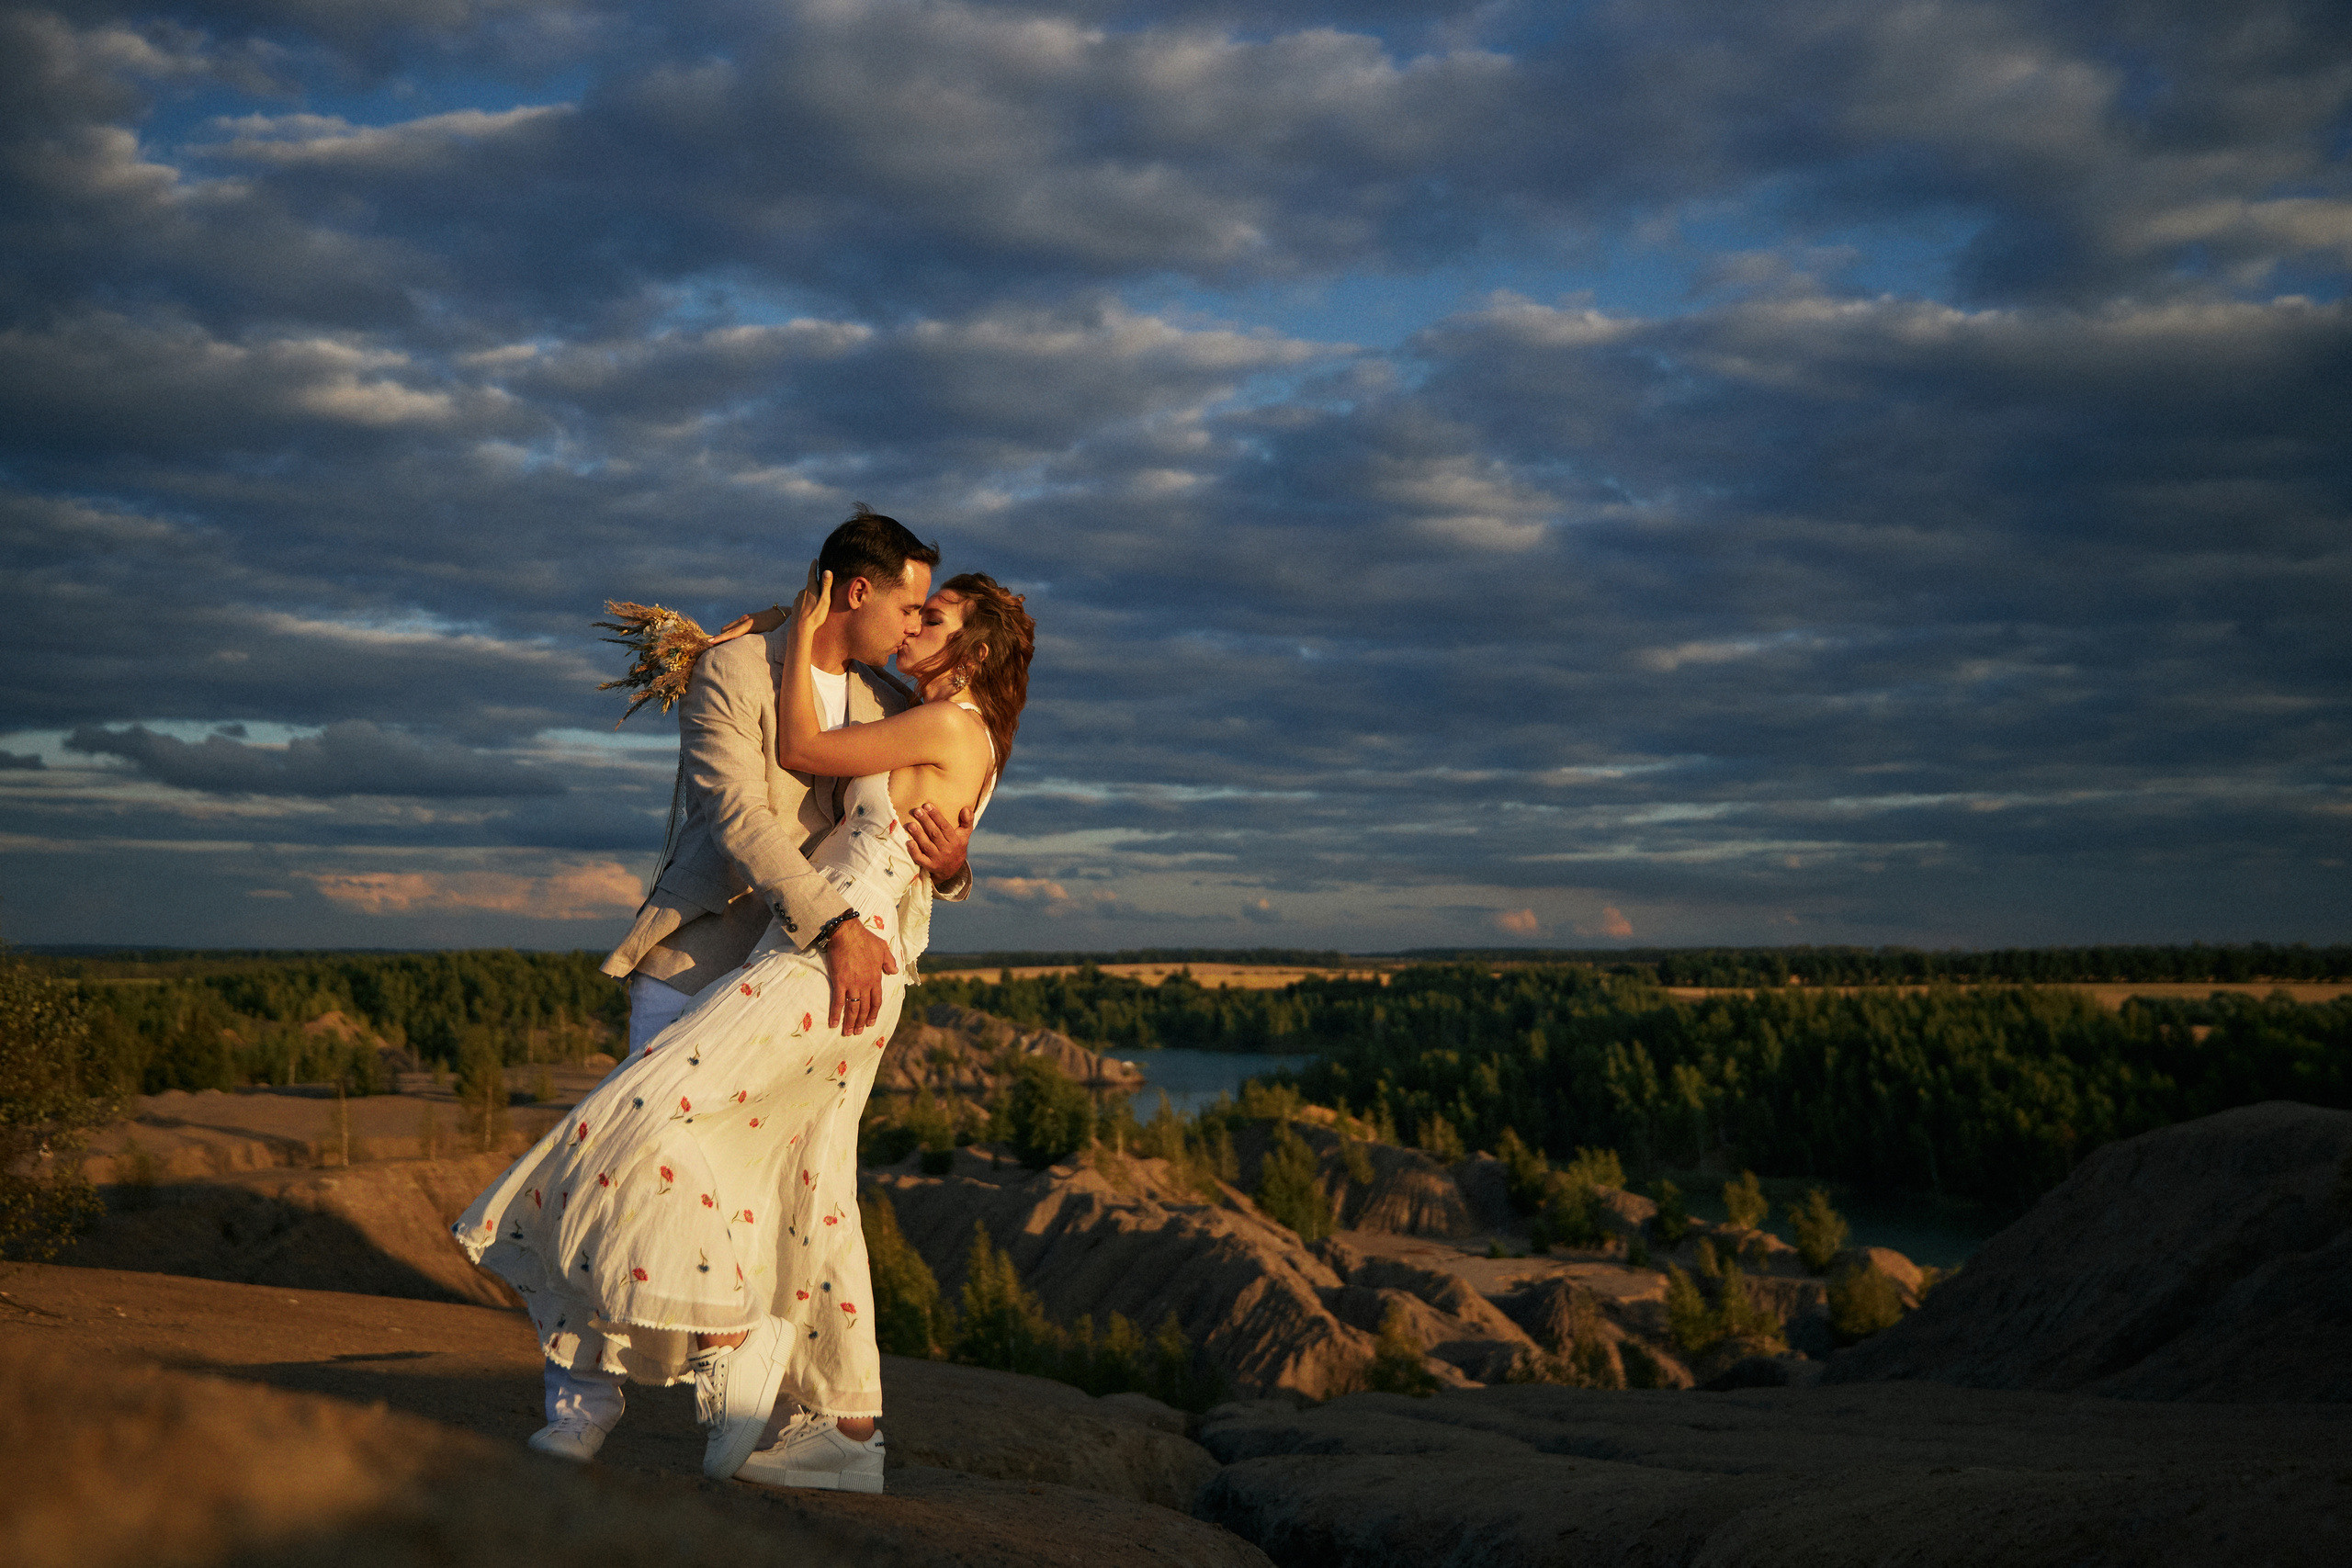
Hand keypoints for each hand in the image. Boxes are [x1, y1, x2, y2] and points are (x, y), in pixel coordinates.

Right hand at [707, 604, 786, 646]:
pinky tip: (736, 640)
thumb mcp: (769, 636)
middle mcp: (745, 619)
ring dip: (726, 635)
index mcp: (750, 624)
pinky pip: (735, 625)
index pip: (732, 633)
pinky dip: (732, 632)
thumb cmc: (779, 627)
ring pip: (729, 627)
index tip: (709, 642)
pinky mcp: (747, 617)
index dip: (720, 639)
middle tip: (717, 650)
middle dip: (721, 638)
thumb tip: (744, 649)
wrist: (784, 613)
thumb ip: (756, 640)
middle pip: (726, 629)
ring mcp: (745, 617)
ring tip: (727, 646)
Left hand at [793, 563, 832, 645]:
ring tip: (818, 606)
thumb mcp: (824, 600)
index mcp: (810, 588)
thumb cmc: (815, 616)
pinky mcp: (795, 606)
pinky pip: (803, 601)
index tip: (815, 560)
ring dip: (812, 597)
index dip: (814, 566)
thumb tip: (827, 571)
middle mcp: (802, 592)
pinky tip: (810, 611)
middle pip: (811, 586)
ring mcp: (798, 599)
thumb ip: (826, 586)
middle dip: (816, 587)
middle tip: (824, 594)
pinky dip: (807, 603)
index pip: (812, 574)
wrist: (800, 629)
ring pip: (807, 594)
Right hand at [824, 916, 897, 1034]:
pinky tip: (833, 1023)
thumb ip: (889, 961)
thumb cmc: (865, 939)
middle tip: (857, 1032)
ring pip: (853, 1008)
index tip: (871, 1022)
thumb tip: (894, 971)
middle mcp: (866, 984)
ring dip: (850, 1022)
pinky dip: (836, 1014)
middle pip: (865, 1008)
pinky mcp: (840, 982)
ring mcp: (853, 984)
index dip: (874, 1013)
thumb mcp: (883, 948)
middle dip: (861, 1022)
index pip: (877, 1001)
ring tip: (848, 1032)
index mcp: (876, 977)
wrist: (848, 933)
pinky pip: (838, 1002)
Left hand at [905, 801, 973, 882]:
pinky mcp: (929, 866)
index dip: (936, 816)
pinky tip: (908, 842)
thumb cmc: (956, 846)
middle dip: (925, 821)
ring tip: (911, 824)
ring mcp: (937, 858)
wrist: (952, 869)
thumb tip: (965, 809)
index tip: (927, 805)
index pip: (945, 826)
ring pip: (926, 845)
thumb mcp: (965, 834)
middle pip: (934, 834)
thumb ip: (967, 820)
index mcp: (955, 840)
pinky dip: (914, 851)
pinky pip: (920, 858)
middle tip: (917, 811)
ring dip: (918, 834)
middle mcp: (947, 849)